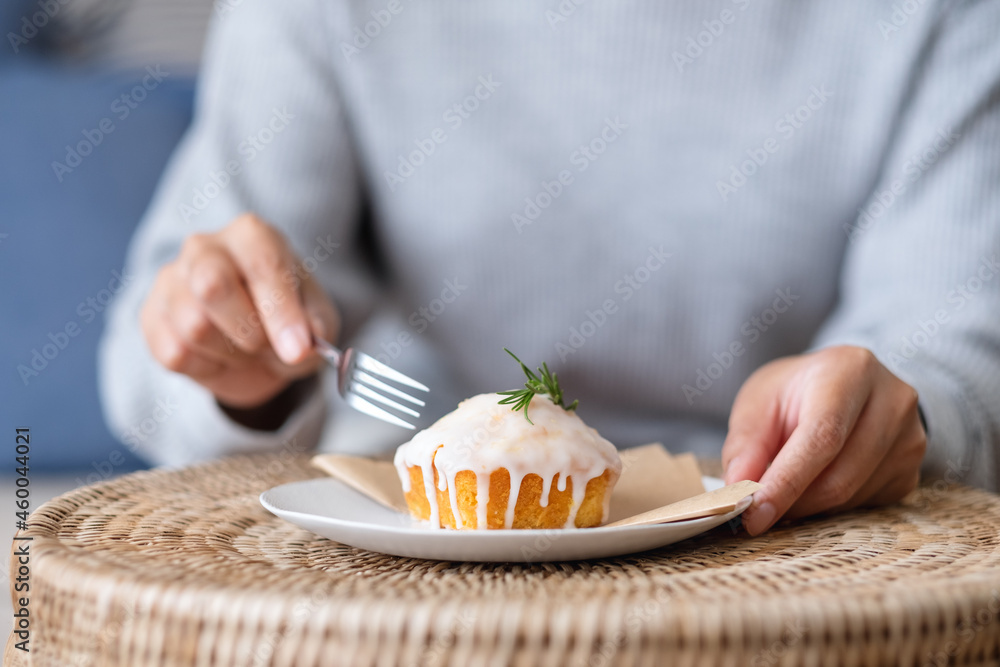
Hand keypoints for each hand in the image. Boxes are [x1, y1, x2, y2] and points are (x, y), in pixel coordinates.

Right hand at [141, 214, 339, 409]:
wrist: (249, 338)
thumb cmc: (284, 315)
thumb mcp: (315, 318)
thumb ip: (315, 327)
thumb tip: (301, 345)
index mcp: (252, 235)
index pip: (263, 264)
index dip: (281, 312)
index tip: (298, 349)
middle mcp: (205, 248)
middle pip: (212, 285)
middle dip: (249, 330)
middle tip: (267, 346)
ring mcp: (171, 280)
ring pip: (194, 326)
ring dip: (231, 353)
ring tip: (244, 347)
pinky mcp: (151, 317)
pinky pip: (175, 354)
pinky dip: (207, 367)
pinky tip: (219, 355)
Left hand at [722, 345, 925, 534]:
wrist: (846, 386)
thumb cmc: (796, 392)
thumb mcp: (759, 401)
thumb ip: (745, 445)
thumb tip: (738, 491)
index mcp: (850, 370)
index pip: (821, 438)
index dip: (786, 481)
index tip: (753, 512)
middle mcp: (892, 402)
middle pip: (839, 476)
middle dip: (790, 501)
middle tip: (756, 508)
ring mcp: (911, 439)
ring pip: (851, 498)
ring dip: (807, 505)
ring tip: (785, 483)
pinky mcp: (912, 471)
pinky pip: (865, 506)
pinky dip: (829, 506)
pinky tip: (816, 481)